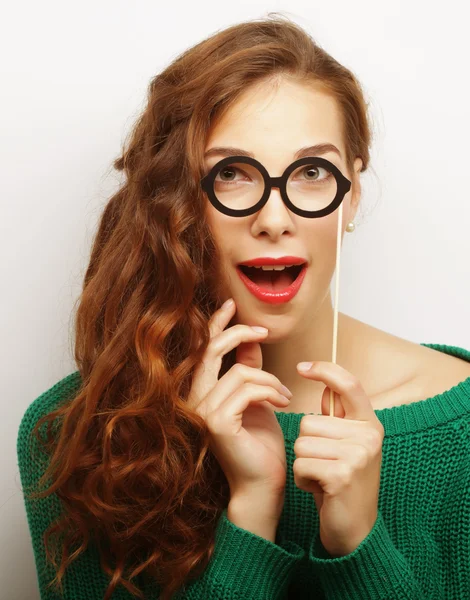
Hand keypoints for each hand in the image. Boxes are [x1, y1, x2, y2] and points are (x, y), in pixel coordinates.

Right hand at [187, 298, 290, 503]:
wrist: (263, 484)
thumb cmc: (261, 445)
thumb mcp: (257, 400)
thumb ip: (250, 371)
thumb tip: (252, 342)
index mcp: (203, 392)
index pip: (203, 350)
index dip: (215, 325)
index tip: (231, 306)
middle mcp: (195, 399)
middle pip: (213, 350)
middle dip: (239, 333)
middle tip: (263, 331)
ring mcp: (202, 410)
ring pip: (240, 371)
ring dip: (270, 380)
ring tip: (285, 396)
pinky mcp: (216, 421)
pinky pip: (247, 389)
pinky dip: (271, 391)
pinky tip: (282, 404)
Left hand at [292, 361, 384, 556]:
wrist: (355, 529)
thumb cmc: (343, 481)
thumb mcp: (347, 444)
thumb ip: (339, 417)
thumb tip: (326, 384)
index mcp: (370, 423)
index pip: (348, 384)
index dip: (325, 370)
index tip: (302, 366)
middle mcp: (369, 435)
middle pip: (309, 421)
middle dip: (306, 445)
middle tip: (326, 465)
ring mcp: (357, 455)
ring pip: (301, 443)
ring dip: (304, 464)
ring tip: (323, 477)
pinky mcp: (342, 475)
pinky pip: (300, 464)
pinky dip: (302, 479)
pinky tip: (320, 490)